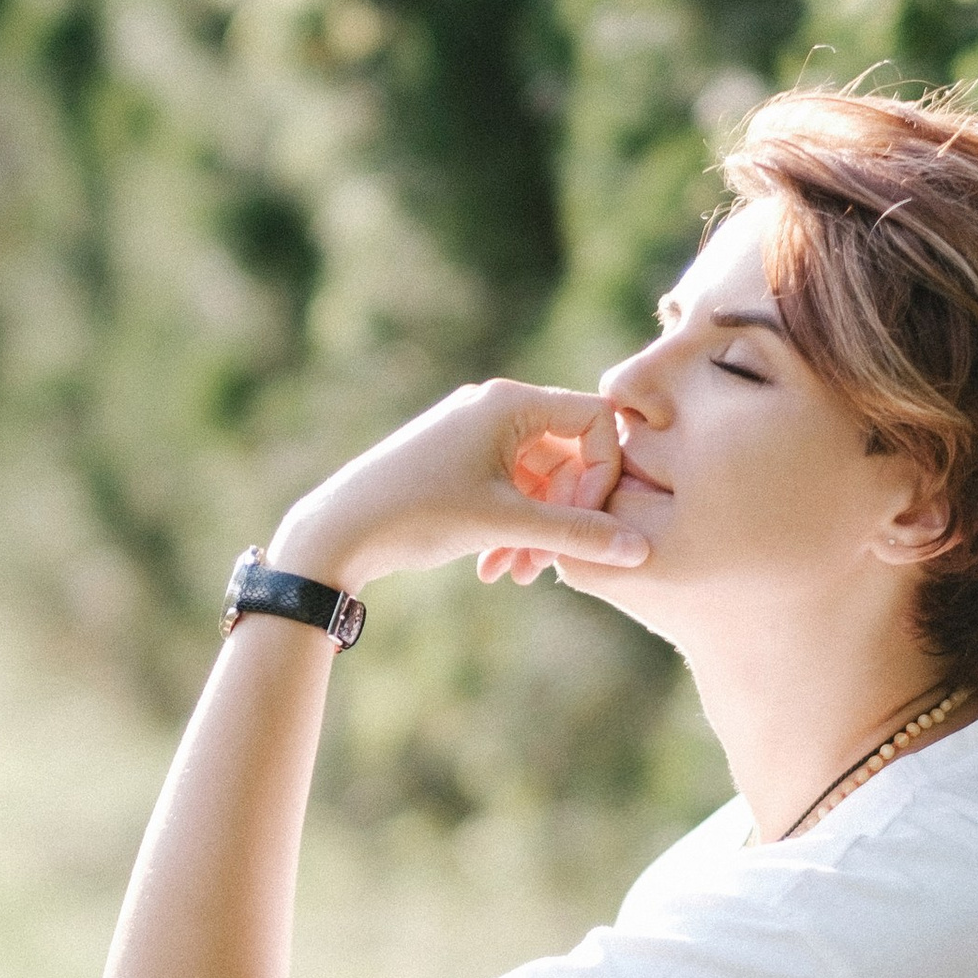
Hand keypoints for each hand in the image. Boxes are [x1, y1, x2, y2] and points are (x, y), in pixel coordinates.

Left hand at [267, 379, 650, 594]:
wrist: (337, 531)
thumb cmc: (417, 515)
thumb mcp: (504, 526)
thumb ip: (575, 536)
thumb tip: (639, 550)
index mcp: (510, 403)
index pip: (596, 422)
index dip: (604, 475)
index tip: (586, 524)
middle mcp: (495, 408)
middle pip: (570, 456)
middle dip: (566, 516)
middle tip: (549, 565)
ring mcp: (475, 434)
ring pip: (539, 481)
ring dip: (539, 531)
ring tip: (517, 574)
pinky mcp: (459, 461)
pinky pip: (510, 489)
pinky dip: (512, 528)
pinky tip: (495, 569)